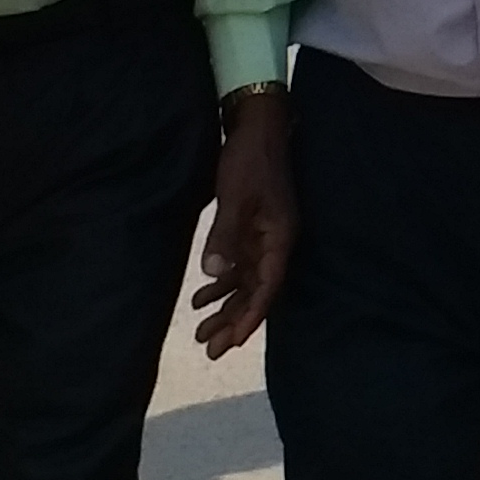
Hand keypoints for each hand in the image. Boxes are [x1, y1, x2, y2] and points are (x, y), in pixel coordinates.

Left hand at [192, 89, 294, 357]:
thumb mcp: (235, 196)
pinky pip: (238, 266)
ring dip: (225, 308)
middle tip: (210, 351)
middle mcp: (275, 243)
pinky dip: (221, 284)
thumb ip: (225, 235)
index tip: (234, 341)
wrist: (257, 128)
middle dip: (234, 322)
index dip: (251, 315)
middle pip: (257, 292)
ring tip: (201, 333)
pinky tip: (201, 298)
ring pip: (246, 283)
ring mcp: (264, 237)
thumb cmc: (249, 160)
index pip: (267, 286)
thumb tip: (213, 274)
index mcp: (279, 237)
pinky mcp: (252, 229)